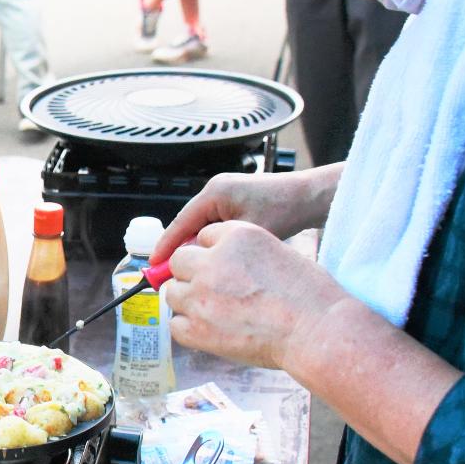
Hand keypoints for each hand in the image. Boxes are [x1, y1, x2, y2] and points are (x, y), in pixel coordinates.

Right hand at [152, 168, 334, 264]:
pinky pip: (213, 224)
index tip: (154, 264)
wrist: (309, 197)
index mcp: (215, 193)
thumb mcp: (248, 234)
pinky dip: (210, 241)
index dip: (166, 245)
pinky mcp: (235, 202)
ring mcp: (225, 195)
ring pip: (200, 226)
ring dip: (196, 246)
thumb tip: (194, 262)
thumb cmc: (285, 209)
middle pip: (188, 224)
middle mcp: (216, 190)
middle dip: (179, 248)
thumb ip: (219, 247)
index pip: (181, 222)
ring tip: (190, 269)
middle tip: (169, 273)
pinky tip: (212, 258)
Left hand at [163, 220, 352, 369]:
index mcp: (236, 235)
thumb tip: (219, 266)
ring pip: (172, 292)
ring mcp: (201, 295)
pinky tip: (210, 330)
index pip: (204, 237)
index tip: (221, 269)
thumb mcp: (277, 252)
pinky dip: (188, 328)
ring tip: (213, 312)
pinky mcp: (197, 328)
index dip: (211, 254)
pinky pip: (175, 324)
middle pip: (180, 261)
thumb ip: (242, 255)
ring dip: (188, 300)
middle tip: (212, 290)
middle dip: (192, 274)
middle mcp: (212, 261)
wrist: (317, 330)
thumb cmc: (308, 295)